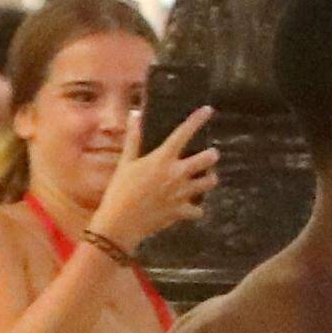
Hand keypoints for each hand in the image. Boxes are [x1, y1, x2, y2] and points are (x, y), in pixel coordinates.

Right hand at [91, 103, 218, 249]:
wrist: (120, 222)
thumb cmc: (120, 190)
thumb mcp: (126, 162)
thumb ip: (133, 139)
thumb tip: (134, 114)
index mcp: (162, 159)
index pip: (183, 133)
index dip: (197, 120)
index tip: (208, 110)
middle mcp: (177, 173)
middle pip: (208, 159)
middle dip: (211, 155)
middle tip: (209, 155)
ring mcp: (182, 193)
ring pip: (210, 182)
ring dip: (209, 179)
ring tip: (204, 178)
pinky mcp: (183, 211)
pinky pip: (199, 210)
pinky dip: (196, 209)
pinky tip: (192, 207)